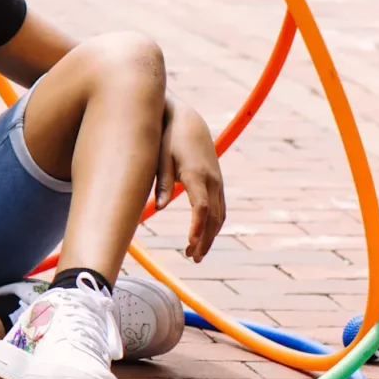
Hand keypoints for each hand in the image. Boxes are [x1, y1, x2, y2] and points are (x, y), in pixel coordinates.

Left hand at [152, 102, 225, 261]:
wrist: (187, 120)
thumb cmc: (168, 139)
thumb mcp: (160, 158)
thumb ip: (161, 183)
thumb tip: (158, 207)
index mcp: (196, 175)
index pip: (201, 208)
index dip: (197, 228)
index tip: (190, 244)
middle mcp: (212, 180)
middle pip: (213, 217)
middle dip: (204, 240)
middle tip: (192, 258)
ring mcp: (217, 181)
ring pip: (219, 215)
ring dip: (210, 236)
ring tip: (196, 254)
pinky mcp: (217, 182)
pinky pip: (220, 208)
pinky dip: (214, 225)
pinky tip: (203, 236)